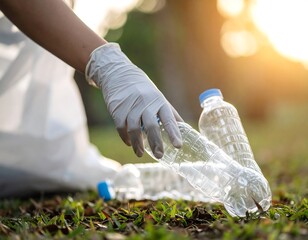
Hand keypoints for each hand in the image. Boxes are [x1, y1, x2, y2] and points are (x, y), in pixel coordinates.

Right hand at [86, 43, 182, 157]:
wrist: (119, 75)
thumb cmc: (144, 90)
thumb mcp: (158, 98)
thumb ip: (169, 113)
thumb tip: (184, 129)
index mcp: (159, 102)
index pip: (169, 119)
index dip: (174, 133)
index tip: (178, 146)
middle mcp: (146, 104)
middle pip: (151, 126)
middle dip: (156, 142)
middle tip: (159, 155)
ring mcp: (131, 107)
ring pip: (134, 129)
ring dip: (138, 144)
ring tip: (140, 154)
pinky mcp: (117, 110)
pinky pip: (121, 127)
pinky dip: (125, 138)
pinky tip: (130, 144)